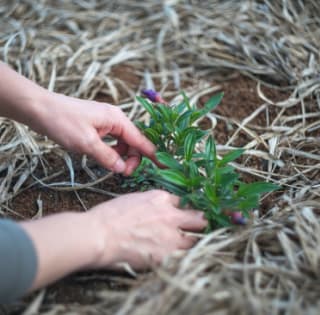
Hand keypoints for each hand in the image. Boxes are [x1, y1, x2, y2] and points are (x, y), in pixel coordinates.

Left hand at [31, 92, 155, 174]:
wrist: (39, 108)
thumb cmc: (62, 122)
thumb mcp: (86, 143)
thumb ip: (108, 157)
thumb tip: (123, 169)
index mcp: (118, 120)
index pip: (141, 140)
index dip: (153, 155)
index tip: (164, 167)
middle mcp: (116, 119)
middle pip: (133, 143)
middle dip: (132, 159)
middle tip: (122, 173)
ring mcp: (106, 122)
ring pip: (123, 143)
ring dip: (121, 156)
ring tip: (112, 167)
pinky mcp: (97, 126)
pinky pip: (112, 141)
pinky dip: (111, 151)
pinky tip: (104, 158)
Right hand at [87, 190, 207, 268]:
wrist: (98, 235)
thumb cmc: (109, 217)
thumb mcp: (134, 200)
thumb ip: (152, 204)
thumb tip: (159, 211)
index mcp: (161, 199)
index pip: (182, 202)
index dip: (182, 210)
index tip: (181, 216)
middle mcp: (171, 215)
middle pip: (198, 219)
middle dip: (198, 224)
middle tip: (195, 230)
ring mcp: (171, 236)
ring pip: (195, 240)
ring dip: (190, 243)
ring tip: (184, 247)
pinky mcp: (167, 255)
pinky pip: (183, 257)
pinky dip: (180, 258)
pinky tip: (174, 259)